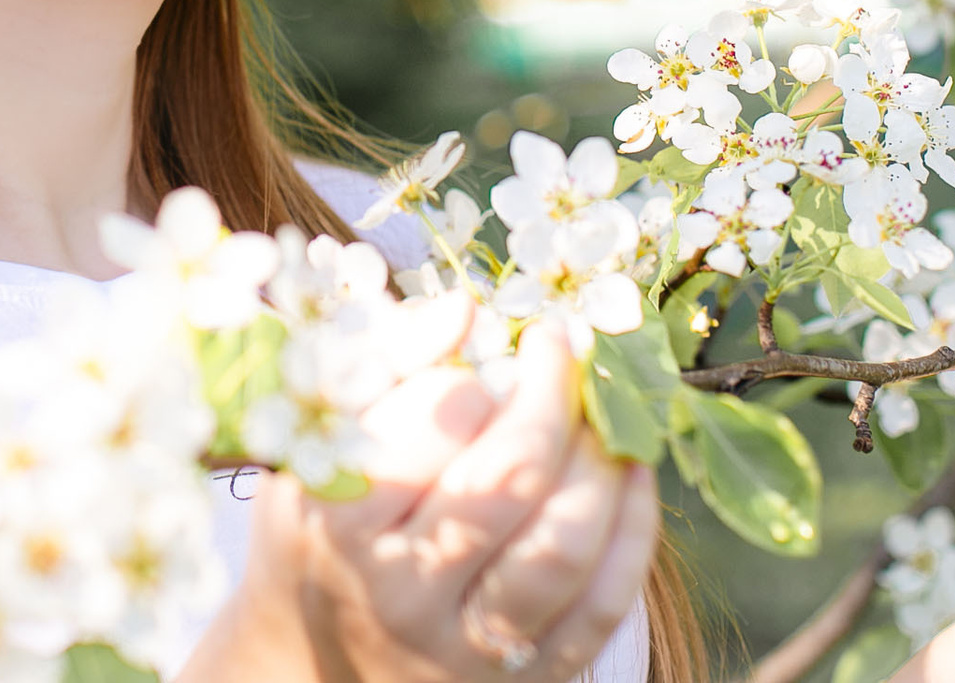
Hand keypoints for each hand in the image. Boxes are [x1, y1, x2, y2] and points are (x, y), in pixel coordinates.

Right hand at [179, 302, 660, 682]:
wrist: (322, 659)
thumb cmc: (325, 528)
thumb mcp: (321, 441)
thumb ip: (385, 363)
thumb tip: (462, 309)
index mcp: (341, 520)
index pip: (435, 425)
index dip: (493, 370)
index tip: (519, 338)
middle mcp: (402, 591)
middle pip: (508, 480)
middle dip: (554, 398)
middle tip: (564, 353)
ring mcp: (467, 646)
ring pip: (564, 545)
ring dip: (602, 461)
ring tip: (599, 414)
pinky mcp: (526, 680)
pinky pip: (604, 605)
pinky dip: (633, 528)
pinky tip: (629, 474)